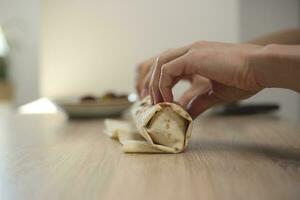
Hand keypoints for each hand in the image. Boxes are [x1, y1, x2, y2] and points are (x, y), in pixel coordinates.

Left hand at [142, 41, 263, 117]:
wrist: (260, 69)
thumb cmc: (243, 80)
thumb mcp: (214, 95)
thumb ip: (198, 103)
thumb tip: (186, 116)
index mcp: (196, 57)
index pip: (169, 67)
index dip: (161, 84)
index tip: (160, 103)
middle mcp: (191, 51)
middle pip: (160, 63)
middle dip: (152, 84)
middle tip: (153, 104)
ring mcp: (192, 51)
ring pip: (160, 64)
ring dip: (156, 85)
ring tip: (159, 105)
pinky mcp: (194, 56)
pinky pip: (168, 69)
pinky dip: (164, 85)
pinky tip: (169, 100)